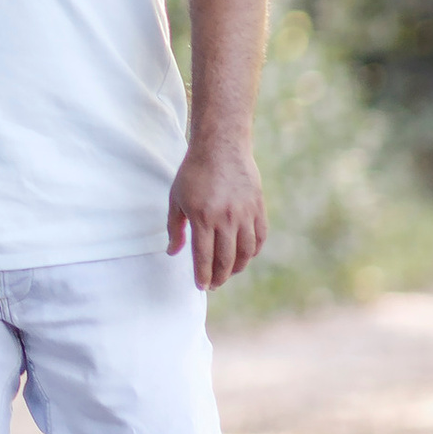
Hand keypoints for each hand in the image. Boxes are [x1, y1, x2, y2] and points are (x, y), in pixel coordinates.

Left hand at [168, 138, 266, 291]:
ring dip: (237, 268)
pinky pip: (259, 238)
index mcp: (202, 217)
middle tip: (214, 285)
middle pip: (226, 260)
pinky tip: (244, 256)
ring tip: (228, 272)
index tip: (201, 286)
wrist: (220, 147)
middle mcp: (226, 219)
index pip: (204, 257)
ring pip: (245, 253)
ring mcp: (245, 214)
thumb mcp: (176, 198)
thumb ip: (175, 228)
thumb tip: (173, 253)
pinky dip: (253, 252)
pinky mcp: (258, 208)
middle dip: (219, 277)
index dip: (202, 275)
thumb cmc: (193, 172)